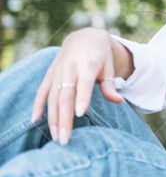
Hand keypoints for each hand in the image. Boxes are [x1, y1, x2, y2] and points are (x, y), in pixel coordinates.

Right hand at [31, 28, 125, 144]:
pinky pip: (41, 91)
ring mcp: (58, 72)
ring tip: (56, 136)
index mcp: (88, 65)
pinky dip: (37, 105)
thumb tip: (119, 101)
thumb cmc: (101, 56)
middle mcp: (70, 69)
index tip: (80, 114)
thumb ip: (110, 85)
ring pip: (53, 97)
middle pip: (65, 96)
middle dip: (64, 118)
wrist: (84, 37)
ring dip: (52, 118)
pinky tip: (35, 120)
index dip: (82, 98)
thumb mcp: (109, 67)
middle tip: (65, 139)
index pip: (84, 84)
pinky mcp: (49, 74)